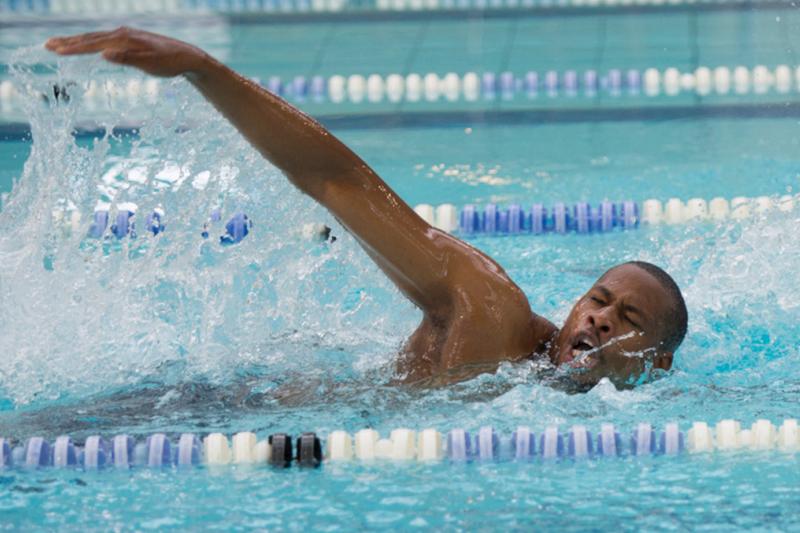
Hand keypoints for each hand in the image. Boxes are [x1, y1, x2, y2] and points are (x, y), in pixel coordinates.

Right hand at [45, 27, 207, 77]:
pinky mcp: (130, 39)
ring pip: (96, 37)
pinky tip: (87, 46)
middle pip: (90, 38)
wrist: (187, 56)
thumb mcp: (150, 64)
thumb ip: (127, 59)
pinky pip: (104, 39)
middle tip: (47, 46)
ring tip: (59, 44)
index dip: (73, 48)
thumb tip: (103, 55)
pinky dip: (91, 42)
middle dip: (68, 42)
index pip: (92, 44)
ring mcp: (126, 35)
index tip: (54, 51)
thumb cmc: (170, 63)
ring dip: (77, 41)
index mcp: (124, 39)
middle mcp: (122, 34)